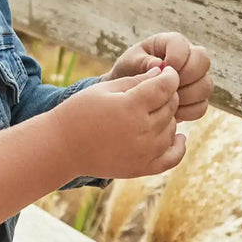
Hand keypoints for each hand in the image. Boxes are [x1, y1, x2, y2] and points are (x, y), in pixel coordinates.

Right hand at [51, 66, 184, 179]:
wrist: (62, 147)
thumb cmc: (80, 112)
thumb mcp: (105, 89)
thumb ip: (136, 80)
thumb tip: (163, 72)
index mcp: (130, 107)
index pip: (165, 87)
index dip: (170, 76)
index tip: (167, 72)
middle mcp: (141, 131)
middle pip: (170, 107)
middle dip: (167, 95)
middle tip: (155, 91)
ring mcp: (144, 152)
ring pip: (172, 128)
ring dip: (167, 117)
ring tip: (151, 111)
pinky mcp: (142, 168)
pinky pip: (173, 157)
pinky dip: (179, 146)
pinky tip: (178, 136)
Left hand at [104, 32, 212, 121]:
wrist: (128, 95)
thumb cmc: (127, 73)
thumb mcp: (128, 64)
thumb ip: (141, 62)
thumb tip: (158, 64)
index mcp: (172, 43)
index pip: (185, 45)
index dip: (176, 58)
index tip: (160, 70)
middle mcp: (189, 58)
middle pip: (203, 61)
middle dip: (185, 76)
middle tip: (166, 87)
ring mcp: (196, 79)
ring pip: (206, 86)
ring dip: (186, 96)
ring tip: (165, 100)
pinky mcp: (197, 99)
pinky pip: (201, 107)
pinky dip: (186, 112)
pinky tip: (169, 113)